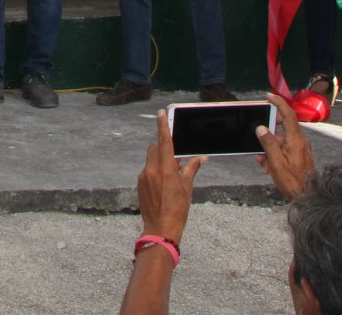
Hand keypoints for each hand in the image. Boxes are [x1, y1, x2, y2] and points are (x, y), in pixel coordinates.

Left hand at [138, 108, 204, 242]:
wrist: (160, 229)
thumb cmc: (177, 210)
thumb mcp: (187, 189)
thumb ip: (191, 169)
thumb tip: (202, 158)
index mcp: (166, 170)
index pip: (164, 142)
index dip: (163, 126)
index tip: (161, 113)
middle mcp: (151, 170)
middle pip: (155, 148)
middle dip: (164, 148)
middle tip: (175, 158)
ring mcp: (143, 177)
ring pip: (150, 159)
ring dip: (160, 160)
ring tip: (171, 174)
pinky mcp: (140, 184)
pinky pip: (147, 170)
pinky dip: (155, 171)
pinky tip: (163, 184)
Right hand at [256, 94, 315, 199]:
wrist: (307, 196)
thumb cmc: (293, 181)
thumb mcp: (276, 162)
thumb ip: (268, 143)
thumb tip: (261, 128)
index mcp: (296, 140)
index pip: (288, 114)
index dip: (278, 103)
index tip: (268, 97)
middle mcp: (300, 141)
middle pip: (282, 128)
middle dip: (268, 135)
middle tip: (258, 143)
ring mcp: (300, 147)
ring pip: (281, 140)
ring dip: (269, 148)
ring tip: (263, 163)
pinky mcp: (299, 154)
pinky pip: (285, 148)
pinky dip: (275, 153)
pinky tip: (269, 166)